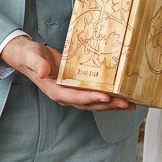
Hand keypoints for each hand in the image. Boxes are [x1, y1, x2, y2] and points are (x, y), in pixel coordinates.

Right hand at [0, 36, 135, 112]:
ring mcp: (73, 93)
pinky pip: (95, 95)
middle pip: (90, 104)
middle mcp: (66, 95)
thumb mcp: (32, 57)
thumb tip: (43, 72)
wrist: (30, 56)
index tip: (105, 97)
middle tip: (126, 102)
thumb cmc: (30, 56)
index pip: (75, 97)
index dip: (91, 98)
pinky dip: (109, 98)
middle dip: (108, 105)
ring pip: (95, 103)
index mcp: (55, 91)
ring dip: (113, 105)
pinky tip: (122, 97)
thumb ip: (37, 64)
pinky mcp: (79, 87)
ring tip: (130, 104)